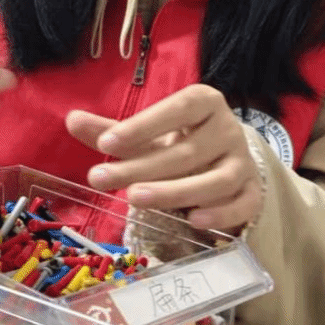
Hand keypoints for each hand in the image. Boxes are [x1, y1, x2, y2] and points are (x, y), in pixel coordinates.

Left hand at [65, 84, 262, 232]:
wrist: (226, 161)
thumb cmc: (180, 143)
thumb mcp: (147, 135)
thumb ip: (112, 130)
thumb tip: (71, 119)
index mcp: (204, 104)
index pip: (177, 108)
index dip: (143, 125)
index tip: (106, 143)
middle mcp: (228, 130)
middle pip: (187, 151)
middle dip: (141, 167)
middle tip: (99, 179)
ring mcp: (243, 164)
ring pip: (216, 180)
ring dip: (175, 191)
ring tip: (134, 199)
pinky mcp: (253, 193)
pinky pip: (242, 205)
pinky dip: (221, 214)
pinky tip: (192, 221)